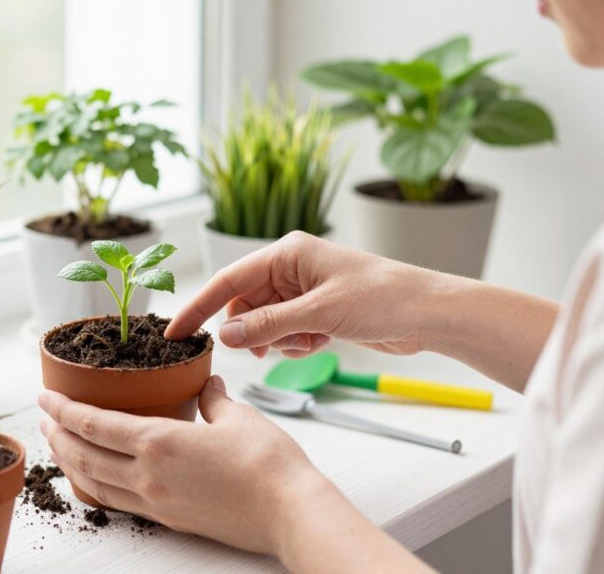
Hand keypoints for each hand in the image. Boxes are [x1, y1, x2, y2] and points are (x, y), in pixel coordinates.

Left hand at [37, 377, 326, 555]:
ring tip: (60, 448)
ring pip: (97, 483)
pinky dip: (98, 487)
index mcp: (159, 442)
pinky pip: (120, 502)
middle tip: (45, 420)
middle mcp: (149, 476)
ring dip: (71, 464)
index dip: (64, 409)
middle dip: (59, 436)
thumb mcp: (237, 416)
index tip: (45, 397)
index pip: (94, 424)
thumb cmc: (268, 464)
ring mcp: (157, 502)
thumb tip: (207, 384)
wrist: (289, 512)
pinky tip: (97, 480)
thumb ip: (212, 398)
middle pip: (85, 456)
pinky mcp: (170, 520)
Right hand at [166, 232, 443, 357]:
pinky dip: (294, 343)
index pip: (228, 280)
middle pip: (244, 305)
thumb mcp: (320, 314)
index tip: (175, 333)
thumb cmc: (383, 298)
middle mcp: (290, 268)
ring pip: (263, 323)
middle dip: (252, 331)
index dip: (199, 307)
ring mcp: (302, 290)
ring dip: (277, 340)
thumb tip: (225, 337)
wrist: (429, 313)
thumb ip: (269, 325)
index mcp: (287, 253)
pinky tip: (320, 343)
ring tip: (306, 343)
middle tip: (264, 351)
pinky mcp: (315, 311)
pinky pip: (284, 332)